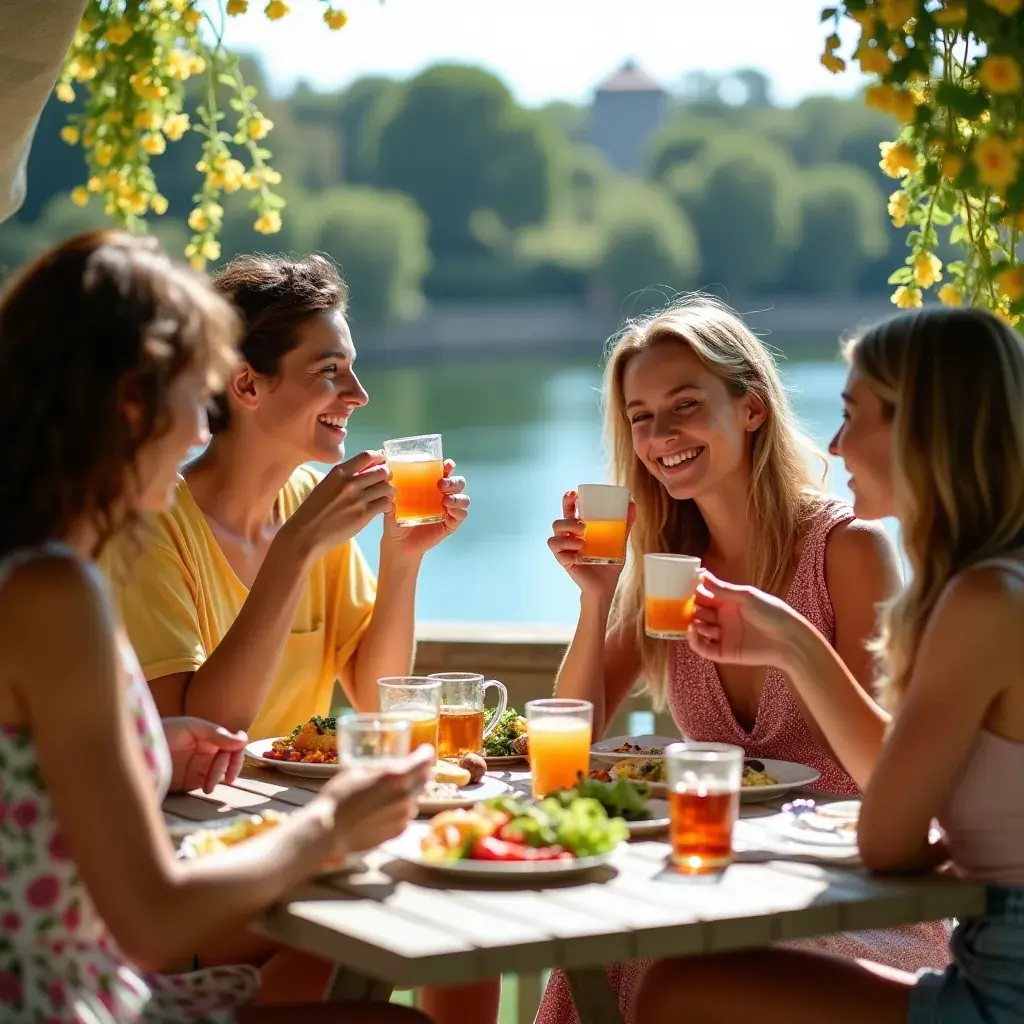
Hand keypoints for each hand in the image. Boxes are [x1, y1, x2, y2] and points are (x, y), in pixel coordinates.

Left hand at [163, 717, 247, 794]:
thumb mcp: (190, 727)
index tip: (237, 755)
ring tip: (208, 787)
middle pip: (230, 759)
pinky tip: (206, 789)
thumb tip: (243, 740)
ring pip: (222, 773)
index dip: (238, 749)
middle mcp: (208, 751)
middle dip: (229, 768)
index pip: (233, 742)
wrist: (137, 752)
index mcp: (210, 736)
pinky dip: (212, 787)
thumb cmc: (163, 732)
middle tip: (226, 779)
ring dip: (220, 779)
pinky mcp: (191, 783)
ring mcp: (200, 767)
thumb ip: (216, 733)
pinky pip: (208, 785)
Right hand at [282, 450, 394, 558]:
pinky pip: (386, 504)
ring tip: (386, 496)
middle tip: (385, 482)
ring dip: (390, 491)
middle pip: (381, 471)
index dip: (379, 458)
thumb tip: (362, 473)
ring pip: (387, 487)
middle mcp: (350, 482)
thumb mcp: (325, 485)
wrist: (306, 533)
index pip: (367, 456)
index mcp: (339, 472)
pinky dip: (388, 505)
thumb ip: (343, 478)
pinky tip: (383, 508)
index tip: (383, 461)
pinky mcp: (364, 514)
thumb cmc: (312, 511)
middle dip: (387, 475)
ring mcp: (358, 498)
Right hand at [318, 745, 433, 857]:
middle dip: (420, 771)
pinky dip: (400, 807)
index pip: (425, 760)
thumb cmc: (340, 796)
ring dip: (409, 790)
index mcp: (397, 777)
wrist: (329, 831)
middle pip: (425, 779)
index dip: (426, 753)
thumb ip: (381, 767)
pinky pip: (406, 814)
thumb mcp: (359, 770)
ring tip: (391, 790)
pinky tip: (383, 808)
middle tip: (409, 767)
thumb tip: (393, 762)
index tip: (423, 750)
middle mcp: (405, 796)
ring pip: (415, 797)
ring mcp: (404, 816)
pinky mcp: (399, 831)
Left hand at [381, 459, 468, 558]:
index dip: (449, 466)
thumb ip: (390, 491)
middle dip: (453, 481)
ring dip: (457, 497)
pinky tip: (449, 511)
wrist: (398, 543)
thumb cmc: (396, 519)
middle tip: (441, 484)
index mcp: (432, 486)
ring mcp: (448, 510)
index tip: (447, 465)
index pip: (445, 472)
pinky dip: (458, 511)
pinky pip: (461, 515)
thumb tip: (388, 479)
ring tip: (445, 500)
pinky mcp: (451, 524)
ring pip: (463, 498)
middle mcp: (443, 495)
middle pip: (458, 483)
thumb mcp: (391, 502)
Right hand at [547, 489, 635, 599]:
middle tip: (582, 523)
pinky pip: (558, 551)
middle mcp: (569, 537)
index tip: (573, 494)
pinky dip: (568, 551)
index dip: (568, 501)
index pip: (569, 510)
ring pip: (554, 535)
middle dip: (566, 517)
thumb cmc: (610, 562)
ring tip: (583, 541)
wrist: (606, 586)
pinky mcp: (564, 561)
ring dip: (567, 535)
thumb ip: (624, 524)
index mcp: (579, 529)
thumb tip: (633, 504)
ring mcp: (565, 549)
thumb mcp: (619, 541)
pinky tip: (579, 556)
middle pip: (558, 521)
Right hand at [688, 571, 802, 669]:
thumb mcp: (747, 596)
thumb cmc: (772, 613)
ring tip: (693, 621)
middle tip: (679, 606)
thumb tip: (702, 575)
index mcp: (728, 603)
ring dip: (693, 624)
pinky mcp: (724, 652)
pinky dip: (695, 641)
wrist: (788, 639)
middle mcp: (723, 619)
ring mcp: (723, 636)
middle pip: (699, 613)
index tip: (679, 587)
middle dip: (689, 609)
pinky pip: (704, 648)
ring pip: (699, 630)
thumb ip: (723, 589)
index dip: (692, 593)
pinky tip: (692, 631)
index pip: (705, 596)